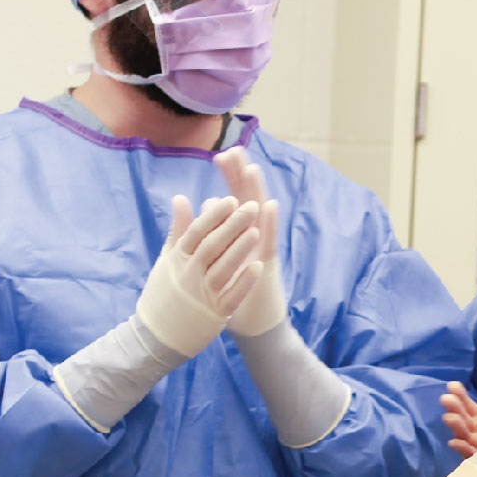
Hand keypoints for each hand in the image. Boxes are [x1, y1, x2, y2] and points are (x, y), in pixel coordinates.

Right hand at [134, 195, 263, 357]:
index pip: (196, 232)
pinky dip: (244, 281)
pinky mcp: (214, 314)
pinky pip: (232, 296)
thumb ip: (177, 229)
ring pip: (223, 268)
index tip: (230, 199)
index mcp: (176, 260)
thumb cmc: (162, 294)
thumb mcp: (166, 260)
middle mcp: (188, 275)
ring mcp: (201, 295)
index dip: (213, 216)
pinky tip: (257, 265)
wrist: (155, 338)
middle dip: (232, 225)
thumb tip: (181, 197)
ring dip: (240, 249)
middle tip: (251, 207)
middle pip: (212, 246)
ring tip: (256, 231)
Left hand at [213, 147, 285, 336]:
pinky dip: (271, 223)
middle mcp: (253, 237)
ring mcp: (262, 250)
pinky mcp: (268, 266)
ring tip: (252, 168)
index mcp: (238, 234)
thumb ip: (212, 231)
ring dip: (257, 193)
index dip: (230, 178)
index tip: (221, 155)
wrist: (252, 326)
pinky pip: (270, 242)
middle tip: (234, 150)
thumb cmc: (233, 292)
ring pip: (261, 216)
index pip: (234, 199)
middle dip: (241, 176)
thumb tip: (206, 201)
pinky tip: (270, 204)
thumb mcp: (218, 259)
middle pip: (248, 200)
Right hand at [442, 374, 476, 457]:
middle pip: (461, 418)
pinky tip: (454, 442)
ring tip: (450, 417)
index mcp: (476, 416)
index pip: (464, 403)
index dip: (458, 394)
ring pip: (464, 435)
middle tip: (447, 399)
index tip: (453, 385)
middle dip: (454, 408)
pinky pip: (471, 455)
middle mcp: (474, 429)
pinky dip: (463, 449)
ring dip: (456, 426)